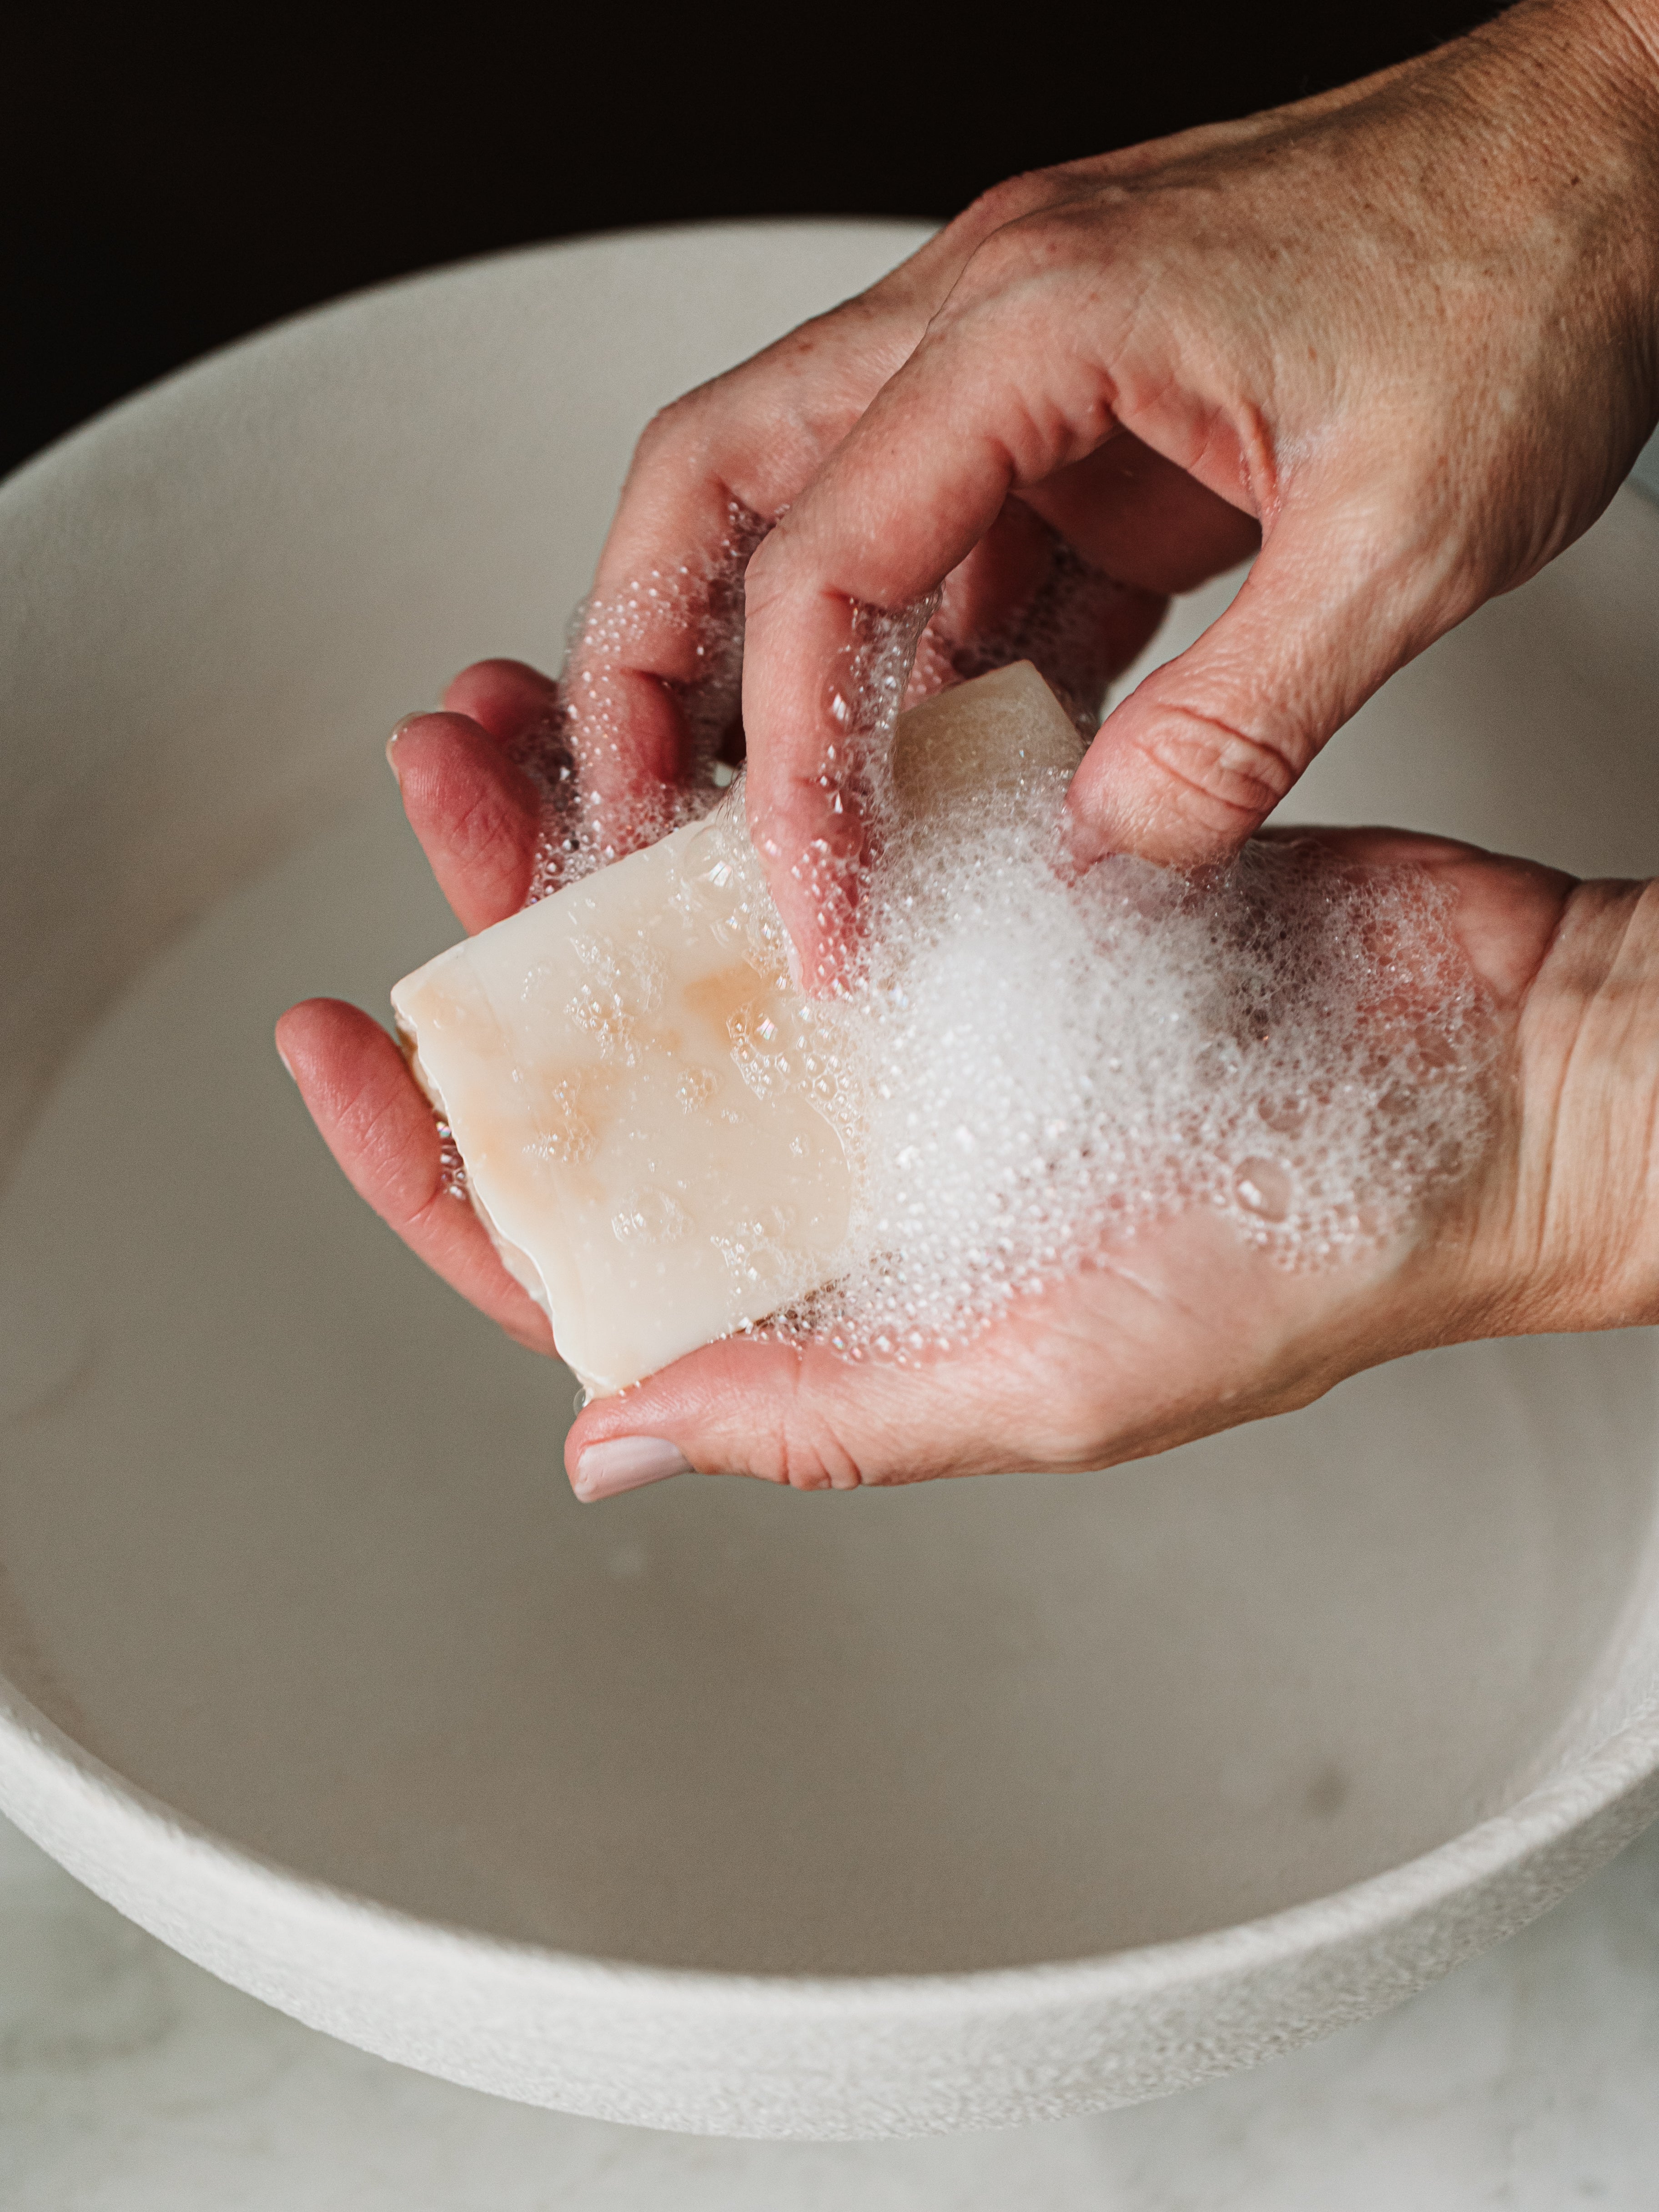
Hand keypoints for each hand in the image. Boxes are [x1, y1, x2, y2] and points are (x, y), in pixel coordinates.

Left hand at [277, 669, 1658, 1497]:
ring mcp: (911, 1028)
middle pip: (616, 1059)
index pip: (580, 1248)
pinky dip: (740, 770)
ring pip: (695, 933)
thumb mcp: (1056, 1375)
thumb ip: (824, 1411)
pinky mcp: (985, 916)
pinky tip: (680, 697)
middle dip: (494, 926)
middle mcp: (849, 1160)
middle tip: (433, 784)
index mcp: (840, 1285)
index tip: (334, 1052)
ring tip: (508, 706)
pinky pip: (819, 844)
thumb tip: (596, 1432)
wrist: (1495, 1081)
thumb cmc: (1315, 1256)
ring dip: (591, 821)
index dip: (431, 1161)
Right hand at [567, 0, 1658, 987]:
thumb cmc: (1530, 271)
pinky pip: (957, 559)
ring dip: (781, 680)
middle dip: (653, 664)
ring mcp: (1029, 372)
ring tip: (775, 831)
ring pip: (817, 521)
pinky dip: (932, 673)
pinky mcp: (1085, 427)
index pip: (824, 561)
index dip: (788, 760)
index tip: (809, 901)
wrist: (1621, 159)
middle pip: (722, 486)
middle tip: (632, 821)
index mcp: (1040, 320)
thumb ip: (1244, 718)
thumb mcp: (1409, 534)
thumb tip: (1103, 853)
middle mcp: (993, 322)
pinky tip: (949, 777)